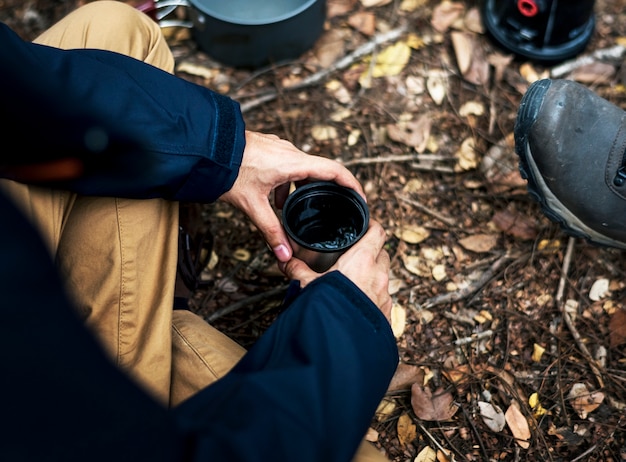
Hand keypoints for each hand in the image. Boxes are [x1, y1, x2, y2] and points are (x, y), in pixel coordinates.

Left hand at [219, 130, 364, 262]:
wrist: (204, 147)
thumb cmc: (228, 171)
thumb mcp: (252, 206)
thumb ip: (271, 231)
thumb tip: (284, 255)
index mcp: (293, 163)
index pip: (335, 171)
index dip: (352, 185)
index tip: (361, 199)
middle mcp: (290, 151)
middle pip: (320, 171)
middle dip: (326, 191)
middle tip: (332, 208)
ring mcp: (279, 147)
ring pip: (301, 169)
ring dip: (300, 189)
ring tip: (291, 209)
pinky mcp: (269, 147)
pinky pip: (287, 164)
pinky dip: (287, 182)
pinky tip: (273, 198)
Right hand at [280, 220, 391, 321]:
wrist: (340, 344)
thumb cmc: (326, 309)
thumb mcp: (306, 285)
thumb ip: (297, 270)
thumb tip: (285, 261)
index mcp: (362, 260)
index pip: (378, 232)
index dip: (372, 226)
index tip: (365, 226)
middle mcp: (378, 276)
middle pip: (382, 254)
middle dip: (372, 252)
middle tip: (355, 255)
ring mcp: (384, 296)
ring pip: (383, 277)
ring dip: (372, 276)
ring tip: (354, 281)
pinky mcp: (385, 315)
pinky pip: (382, 299)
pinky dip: (373, 296)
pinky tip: (357, 303)